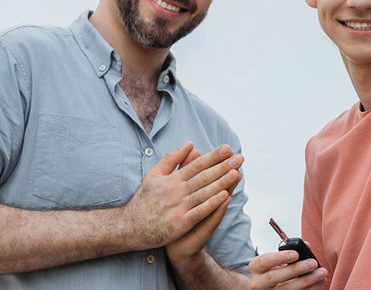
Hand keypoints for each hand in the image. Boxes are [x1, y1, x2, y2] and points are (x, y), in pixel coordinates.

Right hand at [121, 142, 243, 248]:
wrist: (130, 227)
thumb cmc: (144, 200)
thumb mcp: (154, 175)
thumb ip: (172, 159)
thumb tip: (190, 144)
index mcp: (172, 179)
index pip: (196, 165)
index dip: (213, 156)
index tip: (227, 148)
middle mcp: (176, 191)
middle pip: (203, 177)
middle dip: (223, 166)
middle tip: (240, 158)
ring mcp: (178, 207)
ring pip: (204, 192)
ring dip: (222, 182)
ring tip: (237, 172)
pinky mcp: (180, 223)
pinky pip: (199, 212)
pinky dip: (212, 203)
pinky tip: (225, 196)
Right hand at [249, 250, 327, 289]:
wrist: (264, 287)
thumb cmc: (272, 270)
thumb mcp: (276, 259)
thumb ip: (290, 250)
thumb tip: (308, 245)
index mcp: (256, 268)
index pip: (264, 261)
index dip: (279, 257)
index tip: (295, 253)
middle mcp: (258, 283)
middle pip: (274, 277)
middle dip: (295, 270)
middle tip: (312, 263)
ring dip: (306, 281)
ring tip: (321, 273)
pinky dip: (309, 289)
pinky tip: (319, 282)